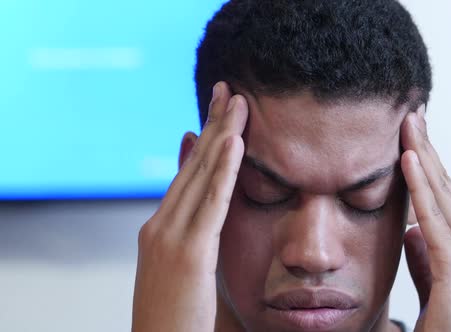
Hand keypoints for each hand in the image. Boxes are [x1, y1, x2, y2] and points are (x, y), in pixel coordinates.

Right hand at [131, 82, 247, 331]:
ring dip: (222, 136)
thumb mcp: (180, 269)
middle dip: (214, 125)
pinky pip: (211, 204)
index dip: (206, 139)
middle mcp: (161, 224)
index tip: (219, 110)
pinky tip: (235, 143)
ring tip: (239, 102)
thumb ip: (191, 235)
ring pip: (203, 176)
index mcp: (160, 227)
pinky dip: (224, 171)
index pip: (188, 173)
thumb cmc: (173, 316)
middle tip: (230, 90)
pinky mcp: (190, 254)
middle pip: (194, 166)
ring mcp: (171, 237)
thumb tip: (207, 209)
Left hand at [400, 106, 450, 331]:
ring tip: (408, 122)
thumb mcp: (430, 281)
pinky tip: (407, 159)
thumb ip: (424, 255)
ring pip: (441, 191)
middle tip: (411, 112)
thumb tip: (412, 229)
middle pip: (445, 183)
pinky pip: (433, 216)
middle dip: (426, 147)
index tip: (411, 133)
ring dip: (422, 154)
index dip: (426, 161)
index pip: (443, 193)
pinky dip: (419, 185)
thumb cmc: (446, 324)